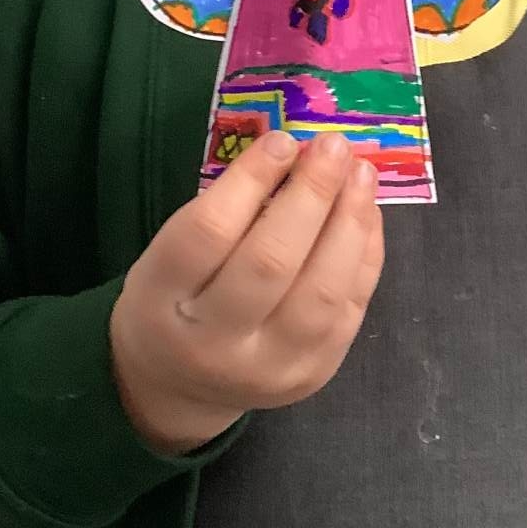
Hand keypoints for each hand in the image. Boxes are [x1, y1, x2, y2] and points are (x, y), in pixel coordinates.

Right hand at [109, 131, 383, 453]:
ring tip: (361, 173)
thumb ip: (222, 211)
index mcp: (161, 302)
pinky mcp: (315, 374)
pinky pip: (350, 307)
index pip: (208, 234)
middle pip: (270, 263)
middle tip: (333, 146)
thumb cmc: (175, 299)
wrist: (183, 386)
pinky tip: (365, 212)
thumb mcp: (169, 256)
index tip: (281, 140)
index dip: (250, 180)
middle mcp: (215, 344)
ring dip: (349, 222)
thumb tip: (293, 153)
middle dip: (310, 195)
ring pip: (321, 292)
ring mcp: (270, 367)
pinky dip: (364, 252)